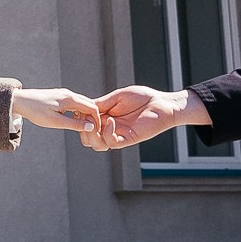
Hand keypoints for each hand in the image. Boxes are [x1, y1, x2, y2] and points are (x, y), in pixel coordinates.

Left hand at [11, 86, 100, 135]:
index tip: (96, 131)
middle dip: (94, 117)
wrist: (20, 101)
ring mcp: (65, 94)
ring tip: (85, 128)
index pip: (93, 108)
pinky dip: (79, 112)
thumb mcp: (56, 122)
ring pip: (82, 104)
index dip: (97, 120)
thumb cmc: (36, 112)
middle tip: (93, 131)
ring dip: (86, 115)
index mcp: (70, 99)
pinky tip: (75, 120)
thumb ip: (74, 125)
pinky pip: (75, 103)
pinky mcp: (60, 96)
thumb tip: (91, 127)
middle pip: (90, 104)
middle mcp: (69, 94)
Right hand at [89, 85, 207, 150]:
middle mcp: (109, 128)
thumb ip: (102, 103)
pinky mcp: (127, 139)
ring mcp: (118, 135)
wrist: (162, 104)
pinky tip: (111, 121)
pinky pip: (112, 142)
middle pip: (87, 138)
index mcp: (106, 117)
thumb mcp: (117, 97)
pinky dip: (107, 133)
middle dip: (82, 128)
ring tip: (95, 122)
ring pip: (97, 144)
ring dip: (92, 134)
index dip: (80, 117)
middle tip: (86, 118)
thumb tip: (84, 107)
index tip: (79, 108)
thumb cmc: (143, 98)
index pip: (86, 122)